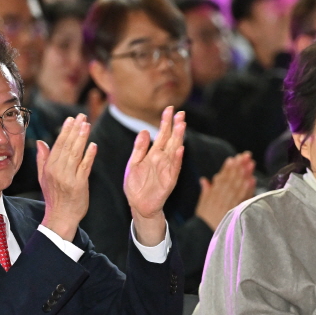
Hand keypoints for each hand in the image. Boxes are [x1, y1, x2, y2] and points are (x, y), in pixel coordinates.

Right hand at [38, 114, 96, 240]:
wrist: (61, 216)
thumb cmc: (54, 196)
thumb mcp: (43, 178)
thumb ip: (42, 159)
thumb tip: (40, 142)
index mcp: (49, 168)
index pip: (58, 145)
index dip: (65, 131)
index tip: (71, 119)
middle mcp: (58, 171)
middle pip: (67, 146)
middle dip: (75, 130)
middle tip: (82, 116)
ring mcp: (68, 178)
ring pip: (76, 154)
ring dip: (82, 138)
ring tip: (87, 125)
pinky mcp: (79, 185)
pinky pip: (85, 167)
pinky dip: (89, 156)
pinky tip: (93, 145)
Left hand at [124, 106, 184, 245]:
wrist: (138, 205)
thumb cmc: (136, 185)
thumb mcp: (133, 163)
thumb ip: (139, 148)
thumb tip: (144, 130)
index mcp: (153, 154)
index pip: (162, 135)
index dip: (165, 122)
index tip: (169, 109)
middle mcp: (162, 160)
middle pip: (171, 140)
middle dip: (176, 126)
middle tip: (180, 113)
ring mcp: (167, 170)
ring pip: (175, 151)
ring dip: (178, 139)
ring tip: (181, 126)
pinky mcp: (169, 181)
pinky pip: (174, 169)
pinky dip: (177, 159)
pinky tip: (180, 149)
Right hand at [194, 151, 256, 230]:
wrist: (204, 234)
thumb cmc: (204, 220)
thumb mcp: (202, 205)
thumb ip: (205, 191)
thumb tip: (204, 180)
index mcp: (212, 194)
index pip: (221, 178)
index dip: (227, 168)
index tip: (233, 158)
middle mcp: (220, 197)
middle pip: (231, 179)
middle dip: (239, 167)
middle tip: (246, 156)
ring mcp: (228, 204)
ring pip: (237, 187)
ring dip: (245, 174)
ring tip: (251, 164)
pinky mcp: (235, 211)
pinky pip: (242, 199)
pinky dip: (247, 190)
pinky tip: (252, 181)